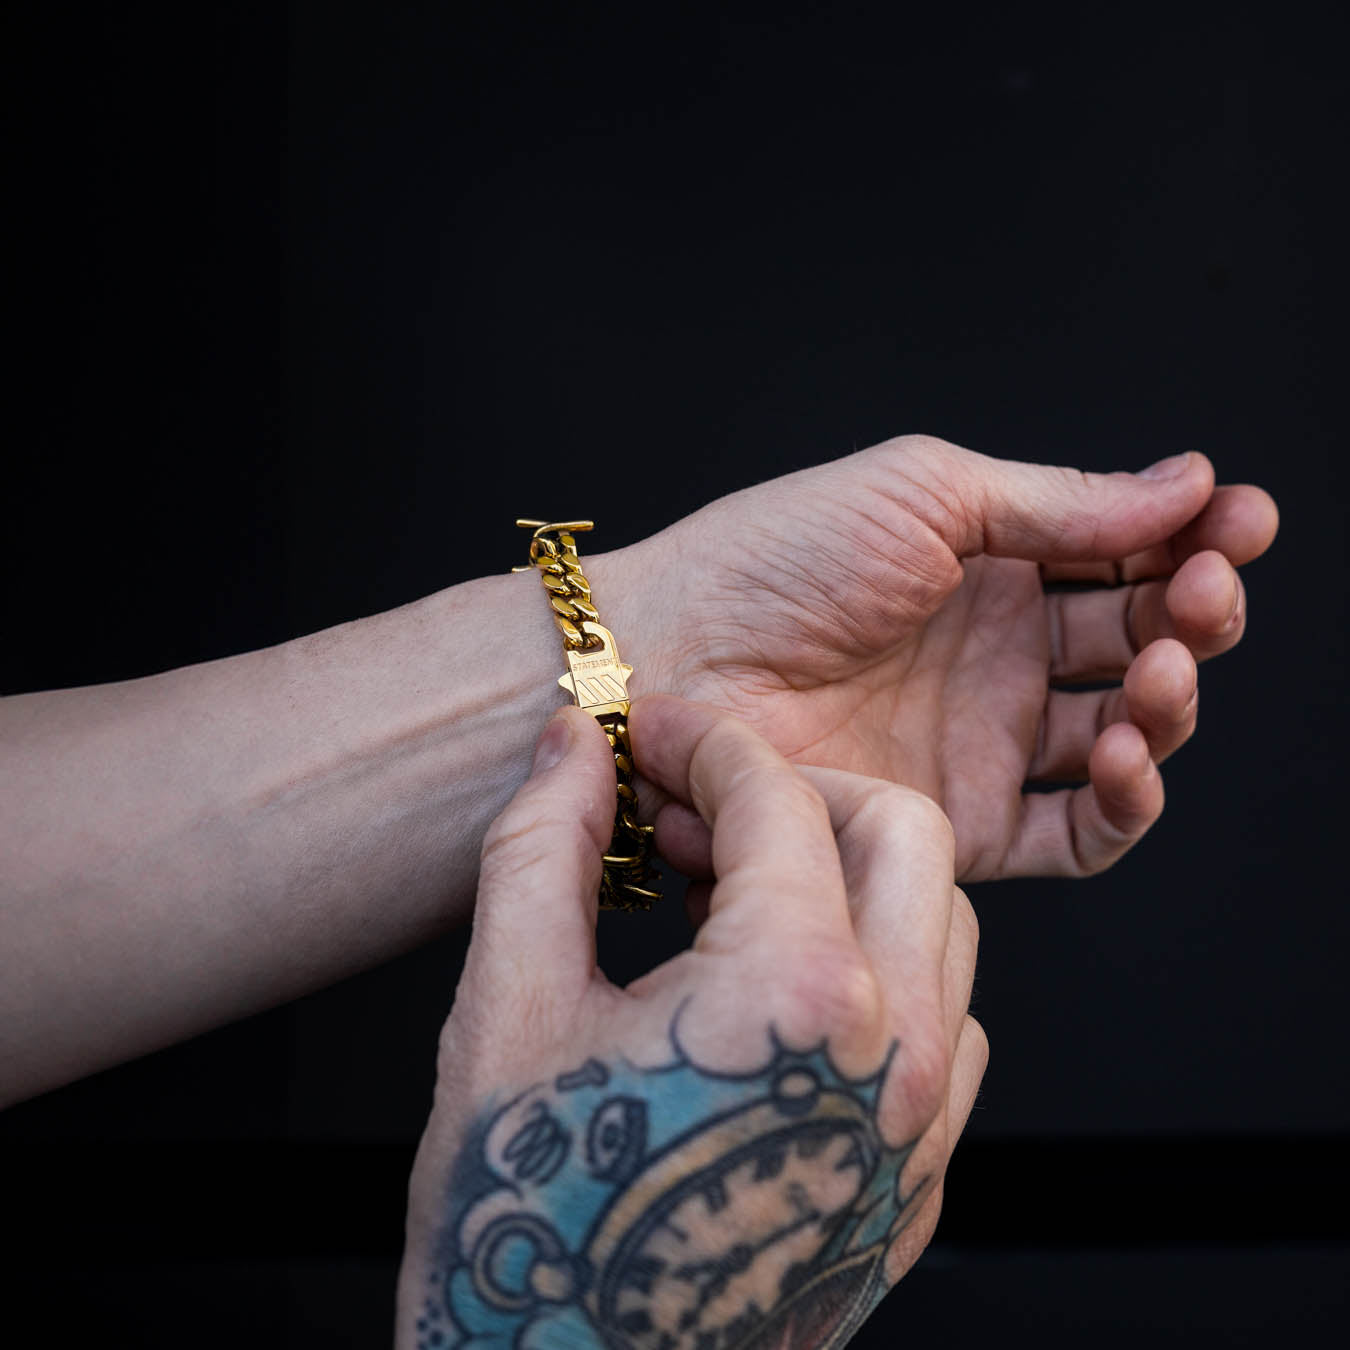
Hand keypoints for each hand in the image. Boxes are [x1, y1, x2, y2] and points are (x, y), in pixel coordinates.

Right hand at [398, 698, 983, 1348]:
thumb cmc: (524, 1233)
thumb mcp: (508, 1010)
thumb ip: (546, 848)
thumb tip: (573, 744)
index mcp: (796, 998)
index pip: (779, 799)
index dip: (701, 742)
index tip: (647, 739)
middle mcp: (896, 1060)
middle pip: (905, 833)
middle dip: (802, 790)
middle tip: (704, 810)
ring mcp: (923, 1135)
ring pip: (944, 926)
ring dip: (846, 877)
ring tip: (730, 897)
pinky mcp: (919, 1190)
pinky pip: (948, 1029)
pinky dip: (879, 970)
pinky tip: (778, 991)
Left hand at [596, 435, 1277, 879]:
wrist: (672, 660)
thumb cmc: (772, 560)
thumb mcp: (924, 495)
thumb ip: (1059, 504)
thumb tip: (1186, 481)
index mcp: (989, 565)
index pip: (1124, 555)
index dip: (1190, 540)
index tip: (1236, 520)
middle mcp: (995, 656)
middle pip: (1136, 644)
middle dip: (1192, 615)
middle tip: (1199, 594)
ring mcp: (981, 741)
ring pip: (1123, 738)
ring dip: (1167, 704)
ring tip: (1155, 670)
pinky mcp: (959, 822)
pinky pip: (1076, 833)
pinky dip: (1125, 802)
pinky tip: (1124, 752)